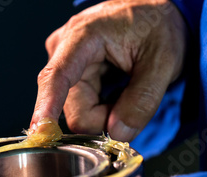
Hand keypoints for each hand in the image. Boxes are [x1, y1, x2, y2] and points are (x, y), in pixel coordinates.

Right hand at [31, 0, 187, 141]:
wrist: (154, 13)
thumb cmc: (157, 26)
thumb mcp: (164, 62)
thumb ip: (142, 100)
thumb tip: (118, 133)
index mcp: (83, 36)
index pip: (57, 77)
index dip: (47, 106)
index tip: (42, 132)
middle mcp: (64, 49)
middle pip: (73, 109)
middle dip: (103, 118)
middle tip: (132, 106)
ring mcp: (64, 62)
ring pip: (78, 112)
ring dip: (105, 114)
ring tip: (126, 92)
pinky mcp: (69, 74)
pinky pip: (81, 107)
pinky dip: (102, 109)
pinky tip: (116, 91)